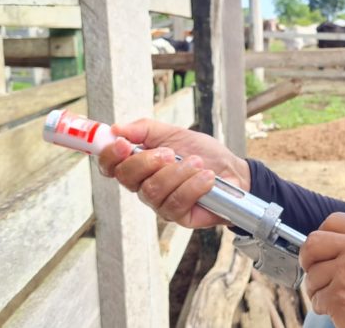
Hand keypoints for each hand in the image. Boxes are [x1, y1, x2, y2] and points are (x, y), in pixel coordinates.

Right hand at [97, 118, 250, 227]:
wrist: (234, 171)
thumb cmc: (204, 153)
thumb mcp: (174, 133)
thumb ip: (145, 129)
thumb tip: (117, 128)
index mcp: (140, 165)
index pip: (111, 166)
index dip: (110, 156)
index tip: (123, 144)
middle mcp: (145, 186)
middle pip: (127, 178)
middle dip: (148, 161)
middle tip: (170, 153)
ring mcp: (160, 204)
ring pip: (153, 191)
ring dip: (177, 172)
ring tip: (197, 163)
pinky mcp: (178, 216)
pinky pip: (176, 202)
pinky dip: (193, 185)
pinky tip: (206, 178)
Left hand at [300, 213, 344, 327]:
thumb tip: (330, 244)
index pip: (333, 221)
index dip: (323, 236)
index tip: (322, 250)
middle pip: (313, 243)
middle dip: (309, 259)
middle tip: (315, 272)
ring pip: (312, 276)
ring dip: (319, 290)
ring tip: (339, 298)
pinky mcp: (340, 299)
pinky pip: (318, 300)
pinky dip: (326, 308)